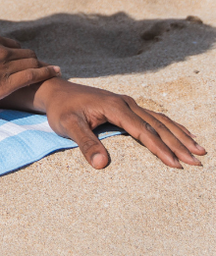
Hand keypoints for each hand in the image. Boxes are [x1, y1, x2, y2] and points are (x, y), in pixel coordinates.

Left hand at [39, 79, 205, 168]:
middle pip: (157, 125)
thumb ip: (85, 142)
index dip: (159, 148)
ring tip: (199, 150)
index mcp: (114, 106)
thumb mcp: (67, 125)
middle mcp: (125, 103)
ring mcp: (127, 103)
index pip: (142, 130)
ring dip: (179, 135)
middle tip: (196, 162)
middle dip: (178, 144)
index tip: (175, 164)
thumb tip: (100, 164)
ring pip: (160, 120)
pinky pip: (154, 116)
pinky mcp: (127, 106)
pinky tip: (184, 135)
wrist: (55, 91)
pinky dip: (171, 127)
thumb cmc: (61, 110)